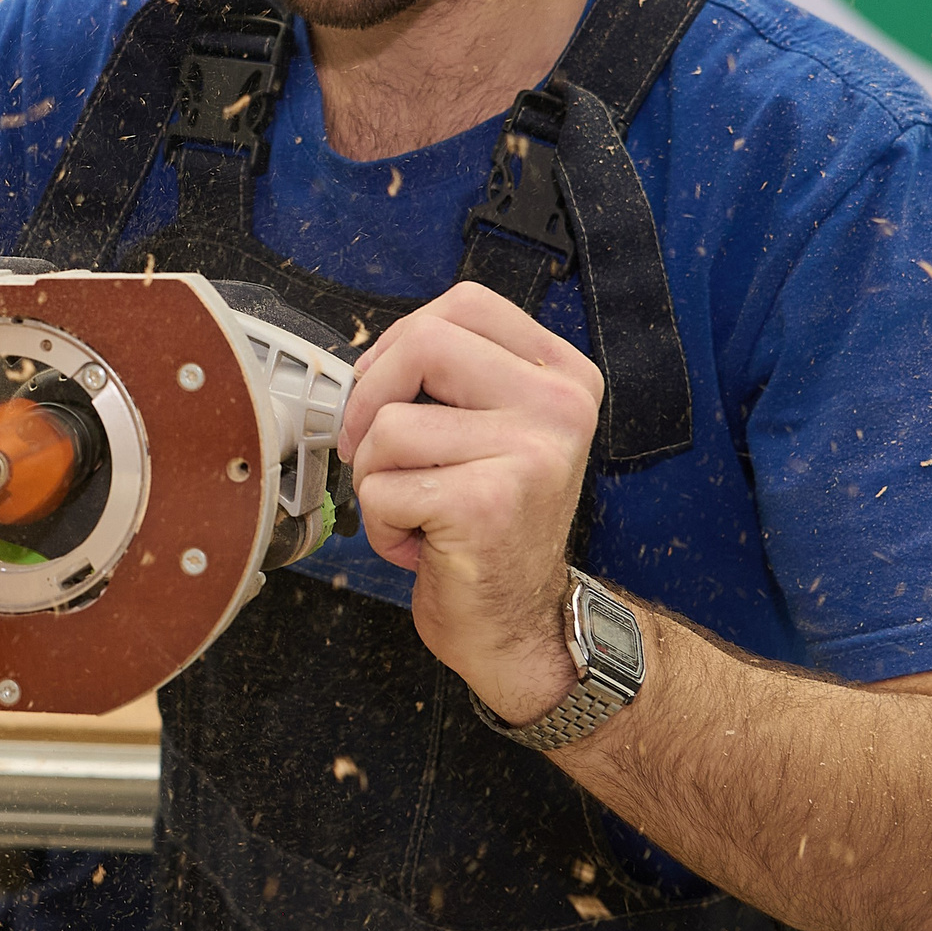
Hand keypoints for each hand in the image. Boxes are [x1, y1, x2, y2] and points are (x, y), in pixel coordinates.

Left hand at [338, 282, 600, 724]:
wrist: (520, 626)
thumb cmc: (486, 524)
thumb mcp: (489, 429)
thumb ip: (450, 377)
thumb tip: (368, 356)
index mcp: (563, 375)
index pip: (465, 304)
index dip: (401, 342)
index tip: (389, 392)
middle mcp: (561, 406)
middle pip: (423, 342)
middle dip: (371, 400)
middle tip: (376, 453)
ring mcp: (532, 452)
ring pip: (388, 424)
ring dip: (375, 477)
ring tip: (418, 510)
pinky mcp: (488, 503)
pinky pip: (381, 488)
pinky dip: (381, 524)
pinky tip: (422, 545)